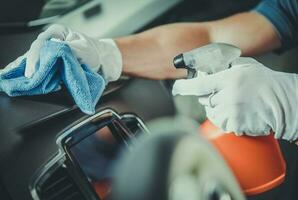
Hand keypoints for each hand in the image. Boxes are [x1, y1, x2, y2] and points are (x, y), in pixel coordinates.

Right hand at [3, 24, 121, 81]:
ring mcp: (52, 53)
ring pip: (37, 62)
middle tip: (24, 77)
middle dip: (29, 66)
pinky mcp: (54, 64)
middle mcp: (52, 42)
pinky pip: (42, 69)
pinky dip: (36, 75)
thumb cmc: (94, 52)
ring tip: (20, 80)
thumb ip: (67, 50)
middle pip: (36, 53)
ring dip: (30, 71)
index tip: (34, 70)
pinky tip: (29, 81)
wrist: (103, 61)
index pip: (41, 44)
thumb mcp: (83, 49)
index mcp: (58, 33)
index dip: (35, 57)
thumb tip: (53, 53)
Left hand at [172, 57, 297, 141]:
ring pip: (212, 113)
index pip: (199, 84)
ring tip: (235, 104)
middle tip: (225, 94)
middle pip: (205, 100)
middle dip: (210, 97)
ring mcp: (231, 112)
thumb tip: (208, 69)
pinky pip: (221, 124)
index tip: (176, 88)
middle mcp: (228, 95)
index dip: (184, 87)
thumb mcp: (246, 66)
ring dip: (218, 109)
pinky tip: (239, 113)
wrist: (284, 102)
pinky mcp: (235, 125)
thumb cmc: (266, 82)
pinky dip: (226, 120)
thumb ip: (226, 66)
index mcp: (229, 79)